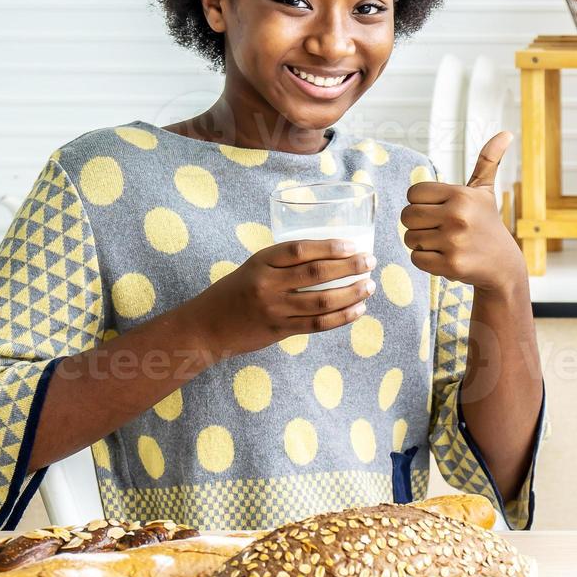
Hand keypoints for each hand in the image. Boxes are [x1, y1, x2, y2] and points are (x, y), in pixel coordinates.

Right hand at [187, 239, 375, 359]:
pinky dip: (341, 317)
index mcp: (261, 261)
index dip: (330, 247)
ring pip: (321, 301)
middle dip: (349, 267)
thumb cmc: (236, 291)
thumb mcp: (254, 267)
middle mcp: (267, 284)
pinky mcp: (278, 331)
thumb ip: (285, 263)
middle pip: (315, 273)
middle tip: (370, 262)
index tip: (353, 245)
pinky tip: (358, 310)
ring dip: (351, 293)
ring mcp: (273, 309)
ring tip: (369, 286)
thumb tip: (332, 257)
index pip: (300, 249)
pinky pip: (316, 325)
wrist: (206, 326)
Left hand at [402, 132, 525, 292]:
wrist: (503, 265)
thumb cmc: (487, 223)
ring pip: (410, 238)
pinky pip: (416, 258)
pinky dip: (426, 260)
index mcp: (461, 194)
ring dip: (421, 243)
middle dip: (417, 224)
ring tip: (444, 243)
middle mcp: (457, 215)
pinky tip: (445, 257)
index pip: (413, 193)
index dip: (420, 203)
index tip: (438, 210)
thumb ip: (488, 161)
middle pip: (407, 216)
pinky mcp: (451, 265)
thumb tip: (506, 133)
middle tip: (438, 229)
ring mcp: (454, 242)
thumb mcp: (485, 191)